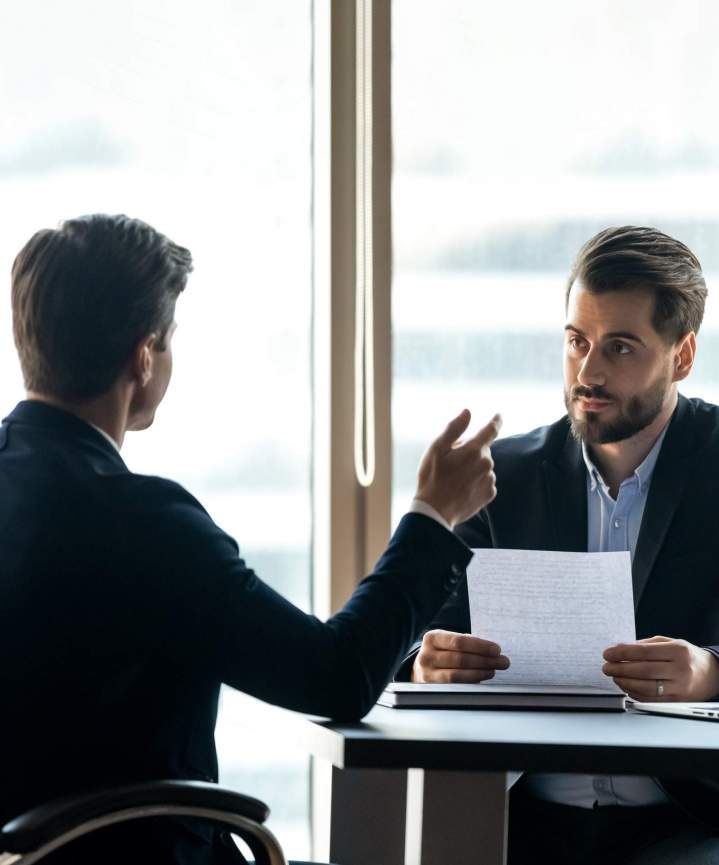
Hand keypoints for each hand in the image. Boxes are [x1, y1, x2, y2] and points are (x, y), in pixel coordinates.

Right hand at [411, 629, 509, 683]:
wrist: (421, 668)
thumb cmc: (442, 652)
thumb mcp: (448, 641)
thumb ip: (466, 643)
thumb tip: (493, 651)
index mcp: (432, 638)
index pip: (459, 641)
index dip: (480, 646)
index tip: (497, 649)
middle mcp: (426, 656)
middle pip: (460, 658)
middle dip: (485, 660)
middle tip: (503, 661)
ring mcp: (427, 674)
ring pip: (457, 675)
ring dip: (480, 672)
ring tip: (494, 670)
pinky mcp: (431, 689)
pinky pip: (455, 686)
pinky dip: (471, 682)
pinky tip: (482, 678)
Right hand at [415, 409, 500, 527]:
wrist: (435, 512)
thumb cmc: (432, 478)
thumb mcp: (436, 449)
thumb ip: (454, 428)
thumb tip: (468, 412)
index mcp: (474, 450)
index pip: (490, 430)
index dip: (495, 421)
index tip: (499, 416)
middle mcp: (486, 464)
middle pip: (482, 450)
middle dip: (470, 451)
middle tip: (451, 462)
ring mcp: (489, 480)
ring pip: (484, 466)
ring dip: (473, 467)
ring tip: (455, 478)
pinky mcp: (489, 494)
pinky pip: (485, 481)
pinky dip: (476, 481)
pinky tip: (462, 488)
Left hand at [602, 636, 718, 700]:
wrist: (711, 674)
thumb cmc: (686, 656)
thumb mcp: (669, 643)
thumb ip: (645, 644)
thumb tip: (620, 649)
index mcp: (678, 651)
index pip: (644, 652)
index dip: (622, 653)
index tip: (608, 654)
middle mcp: (680, 670)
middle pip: (644, 671)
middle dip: (620, 669)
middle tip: (606, 667)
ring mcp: (680, 688)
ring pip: (646, 687)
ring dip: (625, 682)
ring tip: (614, 676)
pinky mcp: (677, 701)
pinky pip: (651, 699)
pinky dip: (635, 693)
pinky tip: (626, 686)